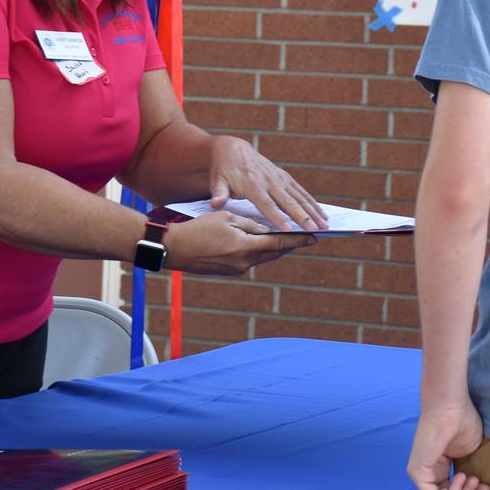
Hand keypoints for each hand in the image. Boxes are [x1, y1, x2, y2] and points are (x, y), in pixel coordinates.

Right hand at [162, 212, 314, 275]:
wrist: (175, 249)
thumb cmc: (198, 229)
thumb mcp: (227, 218)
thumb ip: (250, 224)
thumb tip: (266, 230)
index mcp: (245, 247)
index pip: (278, 243)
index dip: (298, 240)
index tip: (314, 237)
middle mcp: (244, 262)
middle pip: (274, 253)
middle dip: (290, 245)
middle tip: (307, 238)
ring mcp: (237, 269)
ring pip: (263, 258)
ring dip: (276, 249)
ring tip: (289, 241)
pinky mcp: (229, 271)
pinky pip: (251, 261)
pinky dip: (261, 252)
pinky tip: (264, 245)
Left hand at [208, 136, 327, 230]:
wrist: (232, 149)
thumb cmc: (223, 170)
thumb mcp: (217, 181)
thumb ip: (219, 193)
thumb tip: (216, 204)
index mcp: (252, 184)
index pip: (267, 204)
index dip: (278, 218)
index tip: (289, 231)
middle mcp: (269, 180)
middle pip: (288, 201)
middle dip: (302, 216)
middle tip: (315, 230)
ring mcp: (278, 177)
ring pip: (299, 196)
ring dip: (313, 210)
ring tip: (325, 224)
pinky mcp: (283, 176)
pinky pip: (300, 191)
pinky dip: (312, 202)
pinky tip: (322, 214)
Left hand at [407, 399, 488, 489]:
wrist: (451, 407)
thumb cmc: (463, 421)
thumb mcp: (471, 454)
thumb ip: (471, 473)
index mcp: (438, 466)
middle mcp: (427, 472)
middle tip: (485, 488)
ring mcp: (420, 473)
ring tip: (474, 479)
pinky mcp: (417, 473)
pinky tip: (462, 477)